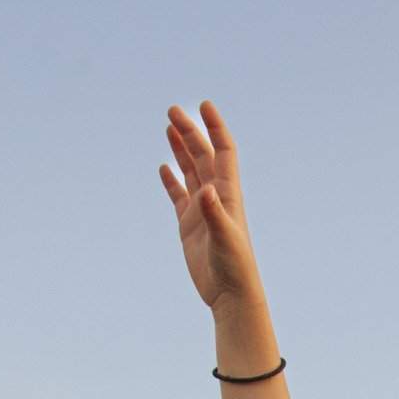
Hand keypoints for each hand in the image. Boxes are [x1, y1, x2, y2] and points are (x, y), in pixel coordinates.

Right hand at [160, 102, 264, 315]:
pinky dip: (172, 181)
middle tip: (172, 111)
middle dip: (189, 132)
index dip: (215, 128)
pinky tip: (164, 168)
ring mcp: (202, 209)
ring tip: (169, 127)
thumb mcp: (224, 237)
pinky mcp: (189, 225)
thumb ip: (214, 213)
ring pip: (190, 171)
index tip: (204, 105)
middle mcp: (215, 196)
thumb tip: (205, 190)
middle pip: (202, 156)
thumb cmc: (234, 265)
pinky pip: (179, 196)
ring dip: (181, 150)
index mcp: (228, 193)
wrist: (230, 292)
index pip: (223, 151)